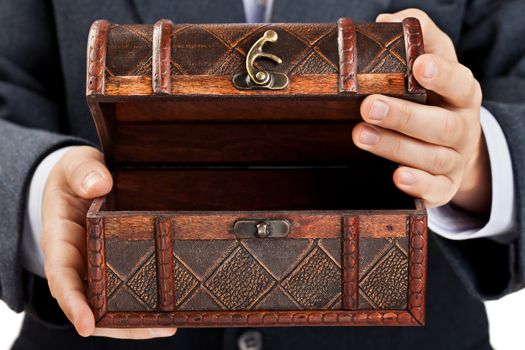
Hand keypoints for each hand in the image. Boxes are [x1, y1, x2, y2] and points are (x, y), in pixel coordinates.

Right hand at [40, 146, 177, 337]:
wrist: (83, 180)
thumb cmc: (76, 176)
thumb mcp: (75, 166)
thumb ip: (84, 171)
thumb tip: (101, 184)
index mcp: (61, 240)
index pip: (62, 276)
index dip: (73, 303)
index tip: (86, 325)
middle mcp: (79, 261)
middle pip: (92, 302)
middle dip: (117, 323)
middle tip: (156, 329)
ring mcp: (98, 266)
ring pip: (111, 301)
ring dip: (136, 319)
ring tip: (170, 326)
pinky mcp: (116, 264)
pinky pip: (127, 287)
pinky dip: (143, 301)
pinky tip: (170, 308)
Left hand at [352, 9, 490, 213]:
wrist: (453, 146)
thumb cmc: (434, 98)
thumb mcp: (433, 63)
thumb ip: (418, 38)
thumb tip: (389, 21)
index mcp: (462, 95)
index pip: (460, 83)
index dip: (443, 75)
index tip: (420, 65)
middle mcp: (462, 128)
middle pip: (440, 125)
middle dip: (403, 116)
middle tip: (368, 106)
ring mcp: (454, 160)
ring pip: (431, 157)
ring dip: (395, 147)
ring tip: (360, 135)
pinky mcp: (443, 187)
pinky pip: (435, 190)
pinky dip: (418, 185)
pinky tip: (397, 177)